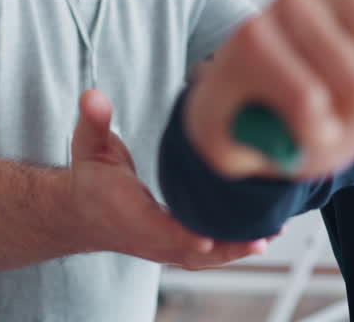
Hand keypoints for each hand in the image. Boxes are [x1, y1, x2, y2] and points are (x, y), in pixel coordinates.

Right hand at [70, 89, 272, 268]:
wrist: (79, 213)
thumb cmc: (89, 178)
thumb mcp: (88, 145)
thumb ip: (94, 120)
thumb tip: (93, 96)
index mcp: (127, 214)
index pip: (156, 230)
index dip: (181, 236)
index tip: (208, 238)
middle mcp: (147, 238)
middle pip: (190, 252)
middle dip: (227, 248)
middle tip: (262, 238)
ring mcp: (162, 247)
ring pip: (204, 257)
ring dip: (238, 249)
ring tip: (273, 234)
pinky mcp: (174, 246)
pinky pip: (207, 252)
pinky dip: (234, 247)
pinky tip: (264, 233)